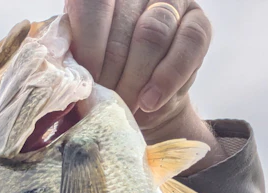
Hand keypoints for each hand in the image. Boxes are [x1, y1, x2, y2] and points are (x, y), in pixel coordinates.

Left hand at [66, 0, 223, 168]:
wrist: (141, 104)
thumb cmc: (105, 82)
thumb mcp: (83, 71)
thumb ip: (75, 63)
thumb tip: (69, 72)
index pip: (93, 6)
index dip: (89, 49)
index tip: (86, 85)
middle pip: (123, 27)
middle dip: (112, 74)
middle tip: (106, 103)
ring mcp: (171, 2)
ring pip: (154, 34)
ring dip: (136, 79)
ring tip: (127, 107)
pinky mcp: (198, 23)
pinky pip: (190, 43)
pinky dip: (167, 78)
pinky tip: (150, 101)